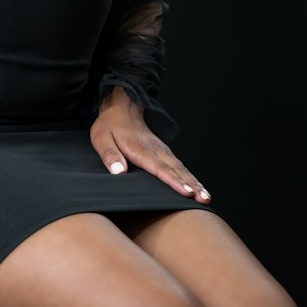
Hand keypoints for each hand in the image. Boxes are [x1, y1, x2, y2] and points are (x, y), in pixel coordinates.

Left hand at [91, 87, 210, 203]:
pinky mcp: (164, 152)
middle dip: (191, 185)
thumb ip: (110, 155)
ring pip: (181, 168)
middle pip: (176, 169)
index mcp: (140, 149)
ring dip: (194, 182)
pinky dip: (190, 177)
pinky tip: (197, 187)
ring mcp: (162, 150)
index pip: (159, 168)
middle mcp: (155, 150)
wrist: (122, 108)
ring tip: (206, 197)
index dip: (173, 181)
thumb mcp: (101, 139)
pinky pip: (179, 166)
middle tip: (204, 198)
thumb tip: (118, 172)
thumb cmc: (110, 126)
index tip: (186, 192)